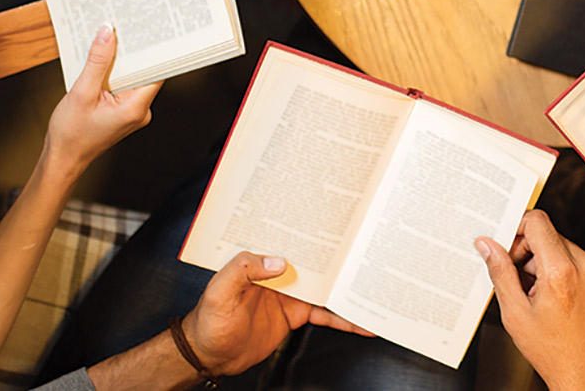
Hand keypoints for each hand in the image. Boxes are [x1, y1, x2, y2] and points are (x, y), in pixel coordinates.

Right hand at [41, 24, 161, 176]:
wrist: (62, 159)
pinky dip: (113, 74)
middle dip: (131, 52)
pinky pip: (122, 86)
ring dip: (119, 63)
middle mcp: (139, 111)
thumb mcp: (82, 92)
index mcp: (136, 108)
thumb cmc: (71, 134)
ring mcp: (132, 112)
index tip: (146, 31)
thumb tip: (107, 34)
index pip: (157, 71)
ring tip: (108, 43)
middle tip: (122, 29)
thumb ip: (97, 62)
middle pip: (144, 72)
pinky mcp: (123, 112)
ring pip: (131, 78)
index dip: (153, 50)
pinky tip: (100, 63)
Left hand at [181, 252, 369, 374]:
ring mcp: (290, 293)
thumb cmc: (208, 320)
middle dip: (342, 260)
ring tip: (376, 290)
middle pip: (317, 263)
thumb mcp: (219, 292)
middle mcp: (279, 272)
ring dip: (347, 290)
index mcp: (262, 259)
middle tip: (369, 254)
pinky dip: (344, 319)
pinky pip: (325, 314)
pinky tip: (362, 323)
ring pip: (326, 288)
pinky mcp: (295, 315)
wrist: (210, 355)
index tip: (340, 228)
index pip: (293, 241)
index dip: (315, 234)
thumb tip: (279, 262)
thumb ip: (243, 270)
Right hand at [477, 211, 584, 390]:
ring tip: (538, 296)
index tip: (508, 248)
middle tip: (520, 281)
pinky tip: (556, 300)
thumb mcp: (515, 313)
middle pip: (550, 236)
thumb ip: (500, 272)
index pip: (538, 222)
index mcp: (561, 271)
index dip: (517, 230)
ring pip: (564, 249)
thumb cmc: (552, 351)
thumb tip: (487, 245)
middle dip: (529, 253)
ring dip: (546, 264)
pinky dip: (564, 273)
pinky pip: (580, 263)